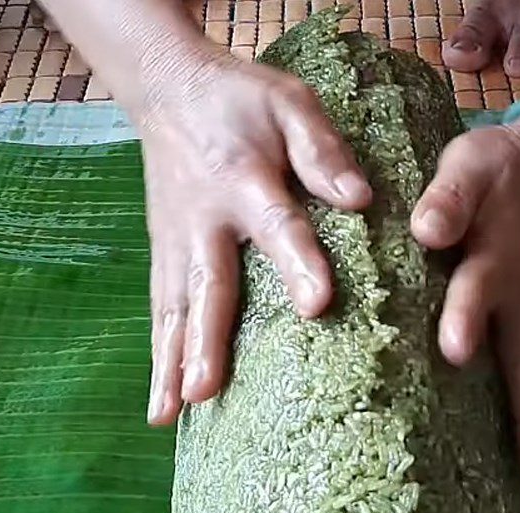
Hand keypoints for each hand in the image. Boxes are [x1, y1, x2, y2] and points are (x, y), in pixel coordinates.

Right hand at [142, 56, 371, 425]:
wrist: (170, 89)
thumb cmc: (241, 101)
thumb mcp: (289, 105)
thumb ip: (321, 148)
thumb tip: (359, 197)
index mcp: (244, 180)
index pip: (276, 225)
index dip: (297, 262)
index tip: (317, 303)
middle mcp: (204, 221)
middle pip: (207, 286)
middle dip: (206, 341)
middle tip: (206, 391)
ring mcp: (177, 244)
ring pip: (173, 310)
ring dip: (171, 363)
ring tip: (171, 416)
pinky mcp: (165, 257)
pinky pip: (162, 313)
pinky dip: (160, 357)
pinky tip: (163, 403)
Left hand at [411, 119, 519, 499]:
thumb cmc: (494, 170)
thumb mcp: (471, 166)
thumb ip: (450, 195)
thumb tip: (426, 230)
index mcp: (496, 259)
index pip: (478, 290)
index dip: (466, 317)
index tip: (453, 351)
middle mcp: (517, 302)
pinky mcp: (519, 325)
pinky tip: (516, 456)